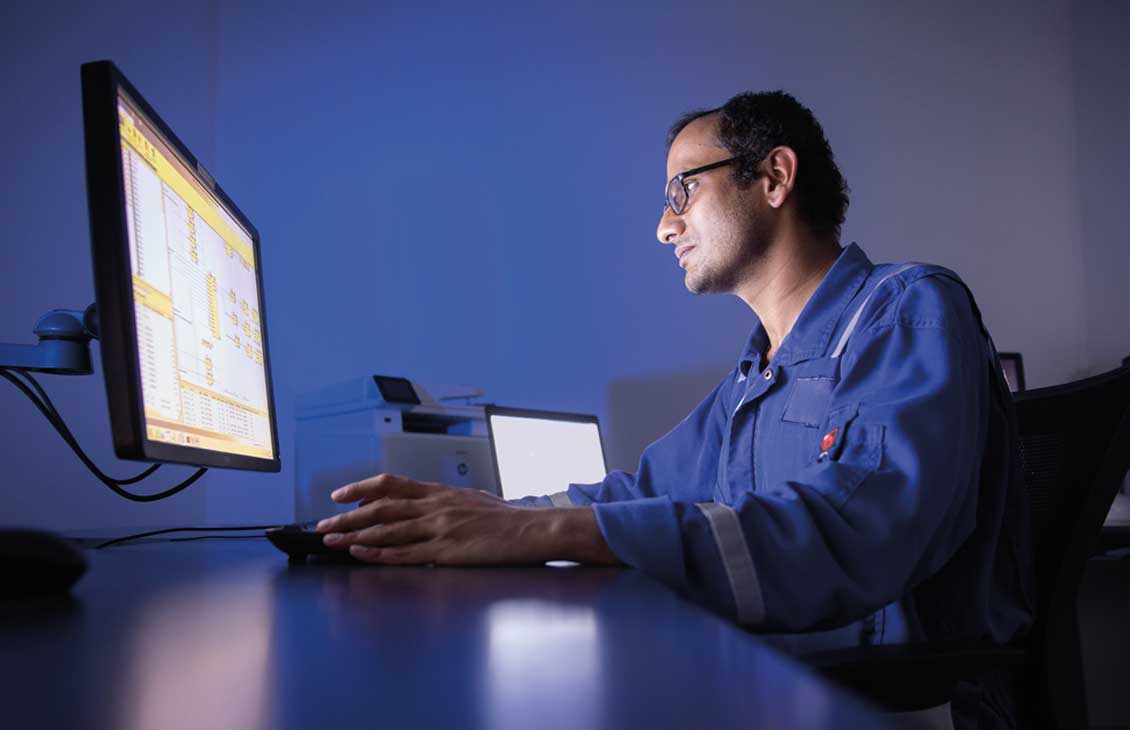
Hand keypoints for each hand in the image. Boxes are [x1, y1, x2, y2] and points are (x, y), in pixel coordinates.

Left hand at [314, 474, 618, 565]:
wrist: (535, 530)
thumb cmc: (509, 520)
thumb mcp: (474, 500)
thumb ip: (447, 502)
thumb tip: (428, 505)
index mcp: (440, 492)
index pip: (391, 484)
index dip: (361, 488)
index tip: (339, 496)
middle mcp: (435, 506)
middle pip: (380, 508)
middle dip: (346, 517)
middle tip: (321, 525)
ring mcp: (439, 528)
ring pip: (386, 530)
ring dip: (354, 536)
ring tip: (330, 542)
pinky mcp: (446, 552)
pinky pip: (405, 554)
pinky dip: (378, 553)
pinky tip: (360, 554)